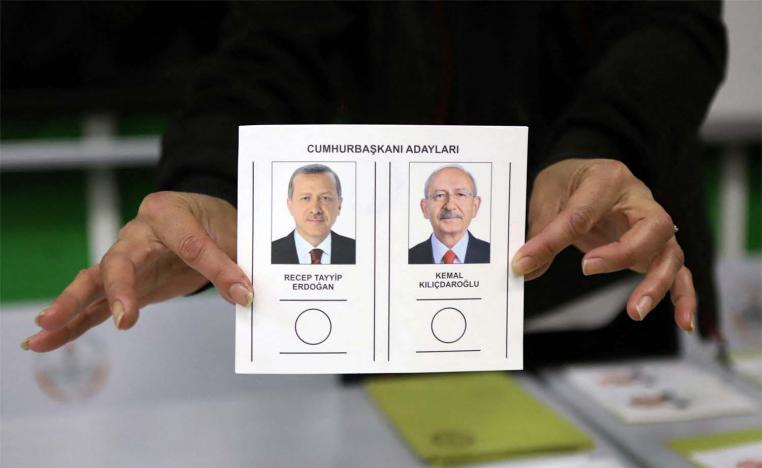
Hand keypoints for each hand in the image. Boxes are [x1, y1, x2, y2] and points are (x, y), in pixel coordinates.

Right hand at [22, 192, 252, 351]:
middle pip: (120, 261)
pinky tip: (43, 341)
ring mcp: (126, 260)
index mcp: (167, 212)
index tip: (242, 292)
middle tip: (125, 316)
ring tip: (44, 326)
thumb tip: (242, 294)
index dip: (214, 268)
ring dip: (72, 305)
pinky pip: (95, 305)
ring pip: (95, 283)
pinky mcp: (126, 285)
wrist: (206, 222)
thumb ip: (231, 264)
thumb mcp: (232, 236)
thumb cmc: (215, 223)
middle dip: (120, 288)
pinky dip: (72, 323)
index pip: (187, 242)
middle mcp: (137, 233)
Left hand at [512, 159, 694, 331]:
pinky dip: (683, 297)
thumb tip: (526, 267)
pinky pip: (679, 272)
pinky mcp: (656, 248)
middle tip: (587, 269)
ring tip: (635, 312)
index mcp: (607, 179)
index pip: (583, 213)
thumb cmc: (570, 181)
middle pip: (651, 228)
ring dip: (657, 284)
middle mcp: (640, 200)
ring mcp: (653, 226)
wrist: (587, 173)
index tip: (525, 261)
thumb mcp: (548, 194)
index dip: (553, 239)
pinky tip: (684, 322)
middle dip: (624, 254)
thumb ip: (541, 230)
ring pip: (670, 254)